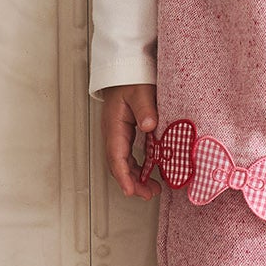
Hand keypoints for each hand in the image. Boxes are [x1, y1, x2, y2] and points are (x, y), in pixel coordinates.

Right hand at [102, 83, 160, 199]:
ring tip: (151, 189)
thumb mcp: (140, 92)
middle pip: (118, 165)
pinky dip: (137, 167)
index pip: (117, 157)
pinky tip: (149, 172)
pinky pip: (128, 155)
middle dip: (131, 183)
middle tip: (149, 194)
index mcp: (115, 126)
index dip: (124, 176)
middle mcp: (113, 133)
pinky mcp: (125, 133)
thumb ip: (145, 109)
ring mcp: (118, 134)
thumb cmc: (131, 80)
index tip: (131, 190)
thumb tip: (150, 126)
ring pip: (123, 162)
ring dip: (135, 178)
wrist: (125, 71)